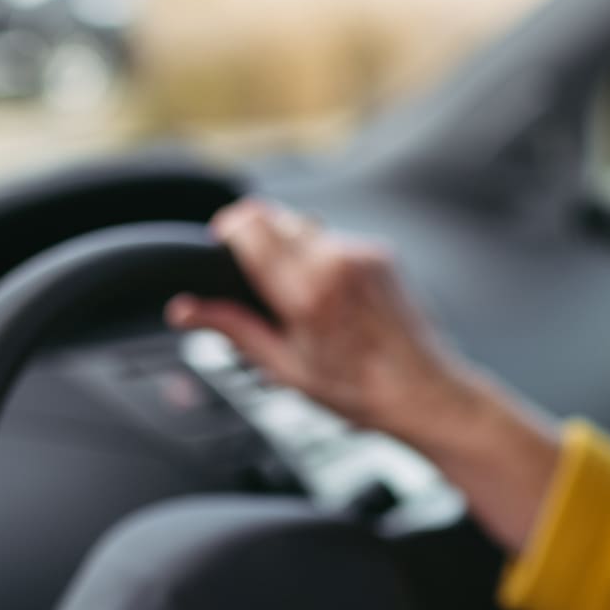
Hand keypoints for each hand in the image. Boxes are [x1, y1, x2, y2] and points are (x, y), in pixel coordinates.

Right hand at [170, 197, 564, 549]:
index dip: (226, 230)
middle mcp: (336, 262)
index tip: (220, 247)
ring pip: (306, 227)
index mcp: (307, 291)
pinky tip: (330, 299)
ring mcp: (363, 254)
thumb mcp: (285, 367)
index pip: (250, 225)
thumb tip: (184, 310)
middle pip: (274, 216)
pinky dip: (322, 259)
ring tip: (297, 297)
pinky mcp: (381, 254)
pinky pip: (336, 241)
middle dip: (255, 237)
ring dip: (290, 249)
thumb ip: (233, 328)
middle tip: (252, 277)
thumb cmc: (359, 391)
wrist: (425, 393)